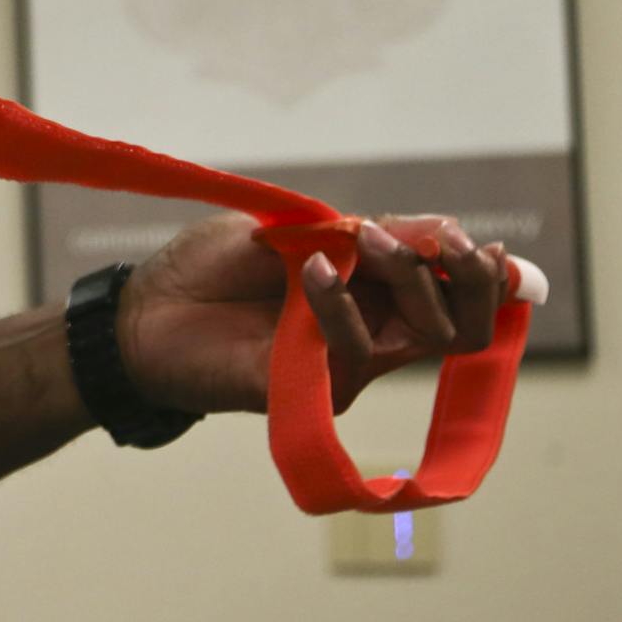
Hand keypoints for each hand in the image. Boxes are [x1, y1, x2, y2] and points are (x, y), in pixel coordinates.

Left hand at [113, 213, 512, 415]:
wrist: (140, 311)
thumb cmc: (208, 268)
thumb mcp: (292, 232)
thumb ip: (364, 234)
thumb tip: (442, 230)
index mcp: (371, 293)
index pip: (452, 291)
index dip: (481, 273)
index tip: (480, 243)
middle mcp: (369, 334)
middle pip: (457, 324)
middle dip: (462, 277)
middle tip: (441, 241)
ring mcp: (343, 367)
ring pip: (423, 338)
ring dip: (410, 280)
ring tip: (368, 241)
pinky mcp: (310, 391)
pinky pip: (354, 353)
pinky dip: (342, 305)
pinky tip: (315, 270)